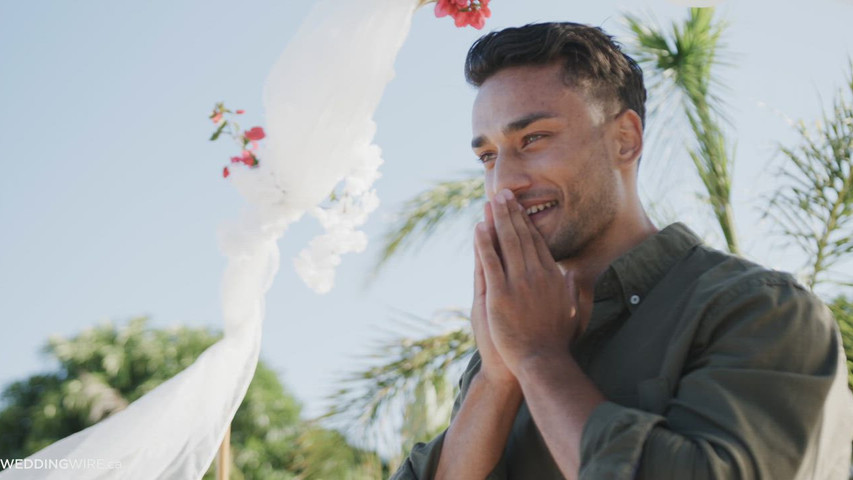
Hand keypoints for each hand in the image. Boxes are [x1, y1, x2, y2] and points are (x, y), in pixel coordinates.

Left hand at [474, 189, 580, 373]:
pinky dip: (484, 243)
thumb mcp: (573, 312)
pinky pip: (490, 262)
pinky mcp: (500, 294)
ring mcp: (518, 283)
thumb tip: (573, 276)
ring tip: (491, 201)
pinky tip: (479, 228)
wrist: (543, 361)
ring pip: (507, 243)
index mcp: (553, 277)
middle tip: (503, 194)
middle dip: (511, 213)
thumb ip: (573, 291)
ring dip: (498, 219)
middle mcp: (537, 275)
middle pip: (522, 236)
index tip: (520, 209)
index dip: (526, 223)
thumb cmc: (557, 342)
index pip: (537, 243)